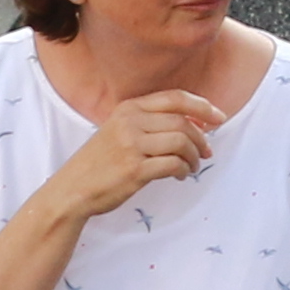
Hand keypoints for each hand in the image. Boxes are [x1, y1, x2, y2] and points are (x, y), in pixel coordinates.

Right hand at [46, 88, 219, 222]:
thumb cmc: (99, 163)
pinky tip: (180, 175)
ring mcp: (131, 145)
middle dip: (201, 138)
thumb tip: (195, 121)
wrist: (70, 191)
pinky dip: (183, 170)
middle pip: (183, 122)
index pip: (176, 98)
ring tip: (192, 167)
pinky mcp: (134, 169)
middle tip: (206, 152)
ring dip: (194, 156)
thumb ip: (149, 121)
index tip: (219, 118)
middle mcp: (130, 122)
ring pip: (182, 142)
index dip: (202, 106)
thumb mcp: (119, 130)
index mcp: (128, 108)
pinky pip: (173, 164)